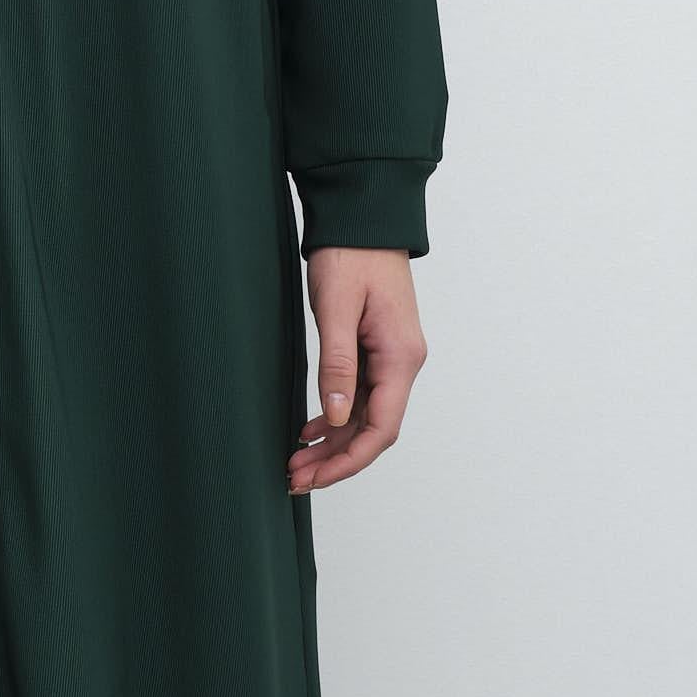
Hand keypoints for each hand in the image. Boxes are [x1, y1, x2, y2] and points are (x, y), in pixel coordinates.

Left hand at [289, 246, 426, 492]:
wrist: (363, 217)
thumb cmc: (351, 255)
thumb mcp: (337, 309)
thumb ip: (337, 365)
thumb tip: (337, 418)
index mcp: (400, 357)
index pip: (381, 429)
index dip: (348, 461)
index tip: (314, 478)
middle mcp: (402, 362)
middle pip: (373, 430)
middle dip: (335, 460)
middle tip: (294, 478)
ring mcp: (391, 357)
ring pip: (364, 416)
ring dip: (332, 443)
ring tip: (296, 462)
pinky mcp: (377, 348)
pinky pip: (360, 396)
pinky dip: (335, 417)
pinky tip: (309, 429)